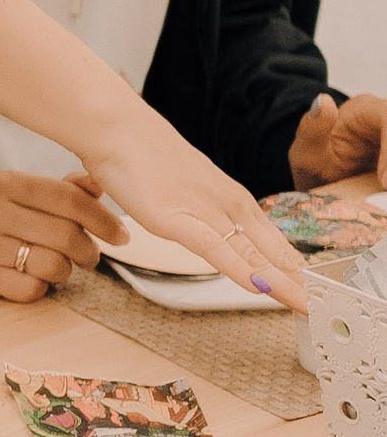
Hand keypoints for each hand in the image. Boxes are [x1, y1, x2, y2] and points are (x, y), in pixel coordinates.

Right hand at [0, 171, 118, 302]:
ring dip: (64, 271)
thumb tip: (99, 185)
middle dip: (87, 251)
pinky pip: (31, 289)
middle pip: (65, 235)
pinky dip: (40, 288)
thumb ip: (68, 191)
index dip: (103, 220)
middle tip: (88, 256)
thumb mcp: (34, 197)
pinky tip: (31, 278)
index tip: (120, 236)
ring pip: (52, 265)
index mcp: (6, 183)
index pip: (69, 199)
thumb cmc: (11, 222)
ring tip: (56, 266)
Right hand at [82, 118, 305, 308]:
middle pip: (270, 252)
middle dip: (297, 283)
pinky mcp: (177, 218)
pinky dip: (238, 269)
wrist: (119, 130)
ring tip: (304, 306)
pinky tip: (257, 287)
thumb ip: (200, 210)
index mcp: (233, 198)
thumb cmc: (144, 156)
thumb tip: (206, 228)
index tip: (309, 291)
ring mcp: (205, 211)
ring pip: (251, 254)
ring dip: (281, 283)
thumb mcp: (184, 187)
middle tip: (318, 306)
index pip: (272, 242)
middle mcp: (228, 205)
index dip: (292, 269)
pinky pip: (214, 248)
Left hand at [290, 94, 386, 191]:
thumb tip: (323, 101)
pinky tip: (385, 192)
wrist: (320, 183)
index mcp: (363, 110)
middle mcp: (385, 117)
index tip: (385, 182)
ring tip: (384, 192)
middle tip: (386, 190)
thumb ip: (312, 129)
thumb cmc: (312, 163)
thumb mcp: (306, 152)